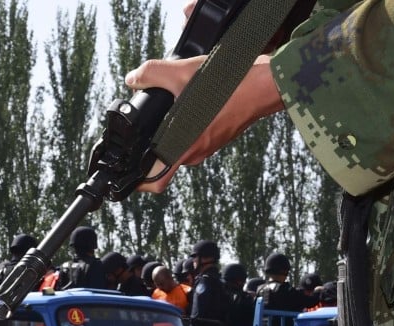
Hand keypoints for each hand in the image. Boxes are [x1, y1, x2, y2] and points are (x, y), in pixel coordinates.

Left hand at [125, 54, 282, 192]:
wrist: (266, 83)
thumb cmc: (230, 83)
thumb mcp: (182, 73)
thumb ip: (152, 74)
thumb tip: (133, 78)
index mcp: (184, 146)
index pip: (156, 181)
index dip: (138, 183)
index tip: (127, 176)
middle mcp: (196, 153)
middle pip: (164, 159)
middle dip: (153, 144)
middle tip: (148, 123)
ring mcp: (209, 146)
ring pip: (180, 146)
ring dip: (172, 131)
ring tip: (172, 108)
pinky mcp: (218, 137)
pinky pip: (195, 136)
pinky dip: (188, 124)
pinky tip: (190, 104)